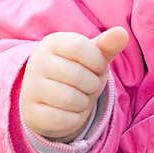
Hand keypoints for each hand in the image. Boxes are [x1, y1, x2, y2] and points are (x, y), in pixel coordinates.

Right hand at [19, 26, 128, 141]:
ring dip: (84, 102)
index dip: (97, 61)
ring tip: (79, 98)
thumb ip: (108, 45)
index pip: (79, 47)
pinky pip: (62, 119)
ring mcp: (31, 87)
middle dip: (92, 85)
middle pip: (77, 75)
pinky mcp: (32, 112)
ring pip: (70, 99)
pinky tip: (69, 112)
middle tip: (88, 86)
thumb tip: (122, 33)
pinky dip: (74, 119)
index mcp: (52, 43)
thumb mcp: (93, 57)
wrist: (51, 100)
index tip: (98, 68)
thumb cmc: (78, 72)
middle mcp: (37, 62)